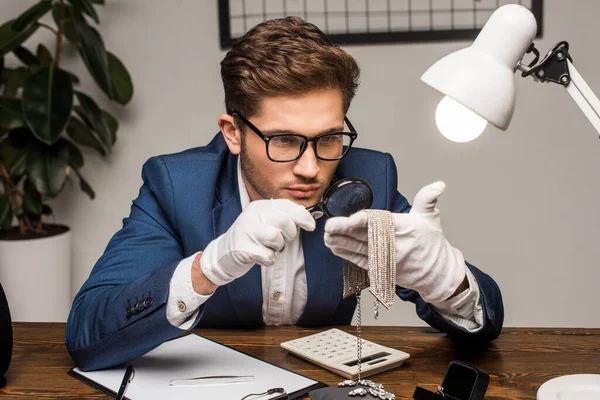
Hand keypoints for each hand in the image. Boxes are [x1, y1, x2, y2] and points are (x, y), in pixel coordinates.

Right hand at [200, 199, 315, 285]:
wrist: (223, 254)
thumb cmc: (250, 239)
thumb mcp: (264, 221)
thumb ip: (282, 217)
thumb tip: (306, 218)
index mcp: (260, 206)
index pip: (287, 206)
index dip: (302, 216)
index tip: (311, 226)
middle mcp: (252, 215)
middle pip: (283, 221)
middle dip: (289, 234)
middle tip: (283, 240)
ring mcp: (246, 231)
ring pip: (275, 237)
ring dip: (278, 247)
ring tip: (270, 248)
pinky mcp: (243, 248)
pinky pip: (267, 255)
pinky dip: (269, 258)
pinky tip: (262, 256)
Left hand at [324, 181, 466, 303]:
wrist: (437, 273)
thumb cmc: (432, 244)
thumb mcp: (430, 218)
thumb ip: (427, 199)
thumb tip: (438, 185)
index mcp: (404, 229)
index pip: (380, 223)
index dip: (363, 221)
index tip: (350, 218)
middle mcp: (393, 245)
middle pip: (364, 236)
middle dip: (345, 231)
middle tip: (329, 225)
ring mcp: (386, 259)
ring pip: (359, 249)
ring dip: (341, 242)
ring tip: (326, 235)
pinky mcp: (381, 269)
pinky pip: (360, 261)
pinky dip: (346, 255)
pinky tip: (335, 247)